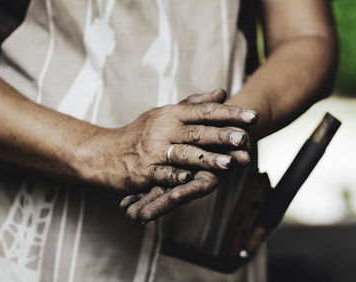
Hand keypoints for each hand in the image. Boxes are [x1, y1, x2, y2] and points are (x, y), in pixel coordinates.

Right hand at [118, 91, 257, 222]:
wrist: (103, 152)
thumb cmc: (139, 133)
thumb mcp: (165, 113)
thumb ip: (194, 104)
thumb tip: (222, 92)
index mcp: (171, 114)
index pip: (204, 111)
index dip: (229, 114)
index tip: (252, 117)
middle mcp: (163, 129)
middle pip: (197, 131)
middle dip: (222, 135)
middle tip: (245, 139)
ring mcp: (153, 151)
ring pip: (184, 154)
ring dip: (207, 159)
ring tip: (229, 163)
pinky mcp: (144, 172)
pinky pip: (162, 174)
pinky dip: (176, 176)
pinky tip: (190, 179)